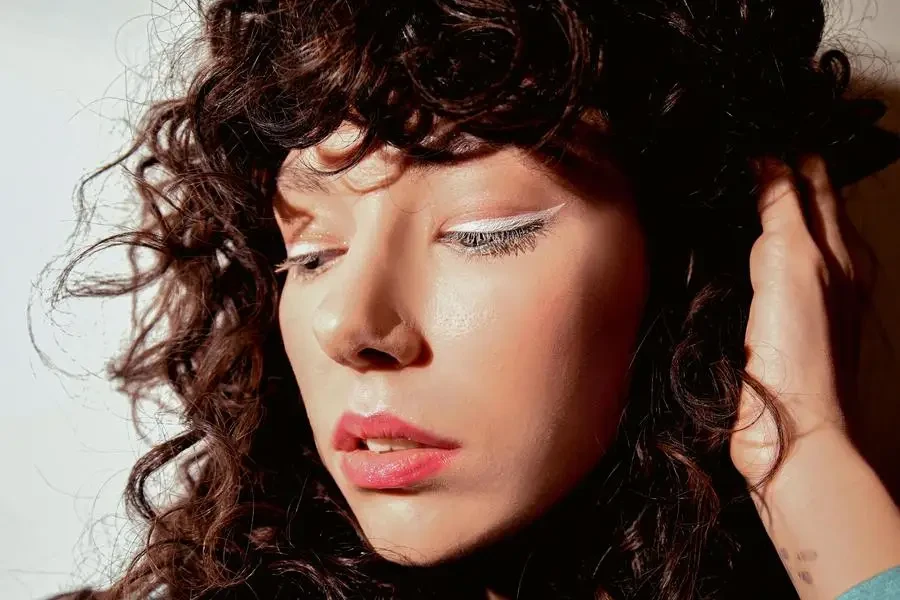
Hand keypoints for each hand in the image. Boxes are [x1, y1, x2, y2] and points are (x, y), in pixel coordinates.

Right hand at [729, 155, 873, 485]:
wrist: (791, 428)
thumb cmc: (802, 349)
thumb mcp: (795, 260)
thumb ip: (784, 208)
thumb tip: (769, 158)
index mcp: (843, 251)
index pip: (817, 185)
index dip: (793, 156)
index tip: (763, 129)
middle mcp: (827, 273)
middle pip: (807, 212)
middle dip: (784, 179)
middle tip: (754, 151)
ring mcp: (800, 304)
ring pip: (785, 243)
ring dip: (767, 216)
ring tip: (744, 191)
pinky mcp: (772, 330)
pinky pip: (763, 278)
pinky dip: (750, 256)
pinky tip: (734, 255)